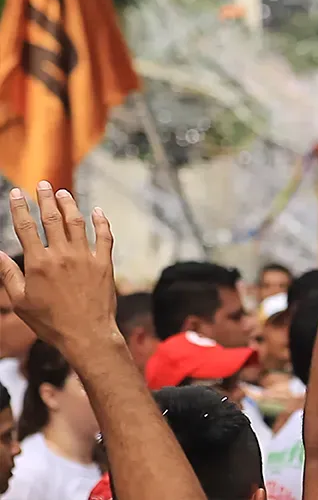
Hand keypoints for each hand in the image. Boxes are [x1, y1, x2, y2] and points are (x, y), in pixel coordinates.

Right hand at [0, 183, 117, 357]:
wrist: (86, 335)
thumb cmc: (50, 322)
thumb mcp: (21, 302)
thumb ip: (8, 275)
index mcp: (38, 263)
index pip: (26, 227)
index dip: (20, 207)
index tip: (16, 193)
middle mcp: (62, 255)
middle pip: (52, 219)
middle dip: (46, 198)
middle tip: (43, 184)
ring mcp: (85, 257)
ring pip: (77, 223)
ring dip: (70, 205)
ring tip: (63, 193)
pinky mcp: (104, 264)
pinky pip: (104, 237)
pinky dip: (102, 222)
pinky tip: (97, 212)